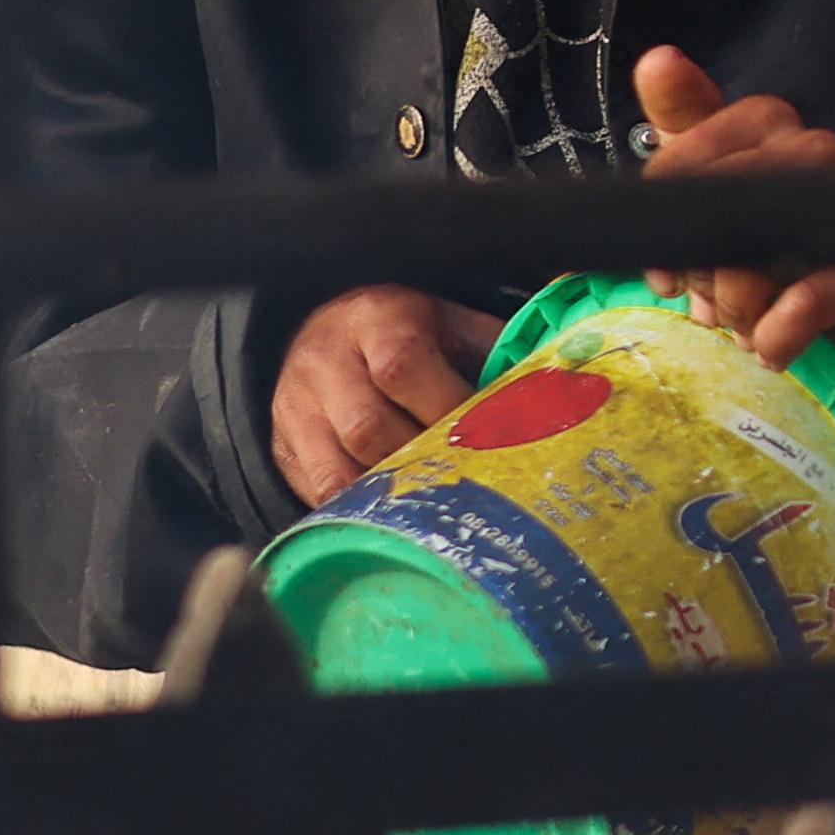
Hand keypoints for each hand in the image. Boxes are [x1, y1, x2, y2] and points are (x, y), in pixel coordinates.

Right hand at [271, 283, 479, 503]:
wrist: (326, 329)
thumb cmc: (405, 333)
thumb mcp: (451, 325)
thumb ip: (495, 353)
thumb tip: (549, 392)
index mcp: (377, 320)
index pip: (402, 366)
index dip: (446, 407)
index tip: (485, 434)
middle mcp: (326, 362)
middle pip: (368, 428)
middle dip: (422, 460)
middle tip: (465, 477)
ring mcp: (296, 409)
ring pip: (339, 471)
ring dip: (394, 494)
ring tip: (436, 502)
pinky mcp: (284, 448)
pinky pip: (320, 493)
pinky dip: (361, 511)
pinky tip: (397, 514)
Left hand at [635, 46, 834, 403]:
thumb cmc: (763, 268)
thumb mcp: (704, 200)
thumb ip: (680, 126)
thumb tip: (658, 58)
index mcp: (767, 131)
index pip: (698, 130)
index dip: (670, 187)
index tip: (658, 259)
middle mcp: (816, 156)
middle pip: (736, 187)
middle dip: (704, 259)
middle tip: (703, 300)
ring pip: (773, 239)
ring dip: (738, 302)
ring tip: (744, 326)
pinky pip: (811, 298)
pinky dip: (776, 333)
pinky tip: (772, 348)